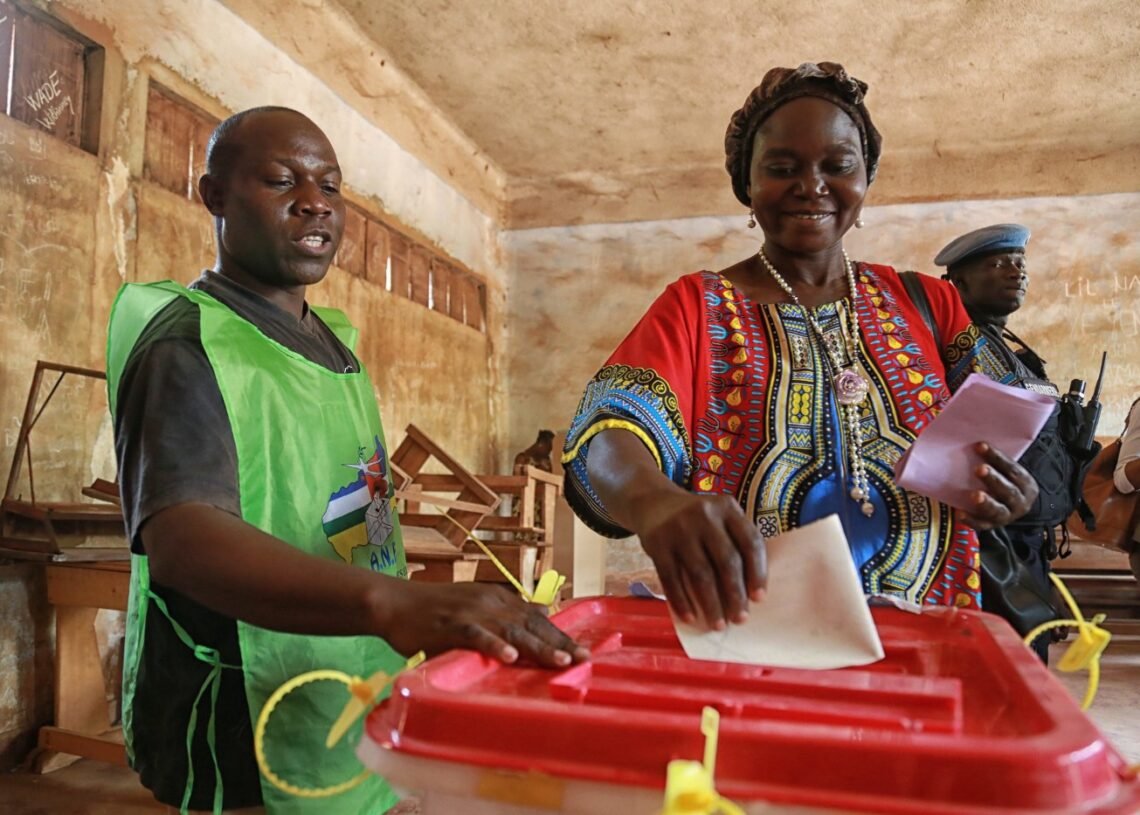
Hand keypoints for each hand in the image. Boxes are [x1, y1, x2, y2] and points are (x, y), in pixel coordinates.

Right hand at [381, 581, 589, 668]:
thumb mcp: (476, 606)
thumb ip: (506, 613)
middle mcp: (490, 602)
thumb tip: (539, 612)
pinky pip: (477, 635)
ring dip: (537, 646)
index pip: (536, 617)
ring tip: (559, 662)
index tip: (584, 652)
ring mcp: (471, 611)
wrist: (394, 603)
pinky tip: (510, 657)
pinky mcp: (451, 624)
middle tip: (584, 659)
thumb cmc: (435, 610)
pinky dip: (494, 645)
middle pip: (531, 624)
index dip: (561, 634)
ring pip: (511, 630)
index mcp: (498, 598)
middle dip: (559, 642)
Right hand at [630, 490, 766, 629]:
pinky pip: (671, 578)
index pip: (750, 542)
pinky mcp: (657, 543)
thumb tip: (749, 592)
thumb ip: (735, 542)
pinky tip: (691, 617)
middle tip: (740, 619)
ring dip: (711, 604)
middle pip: (726, 560)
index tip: (759, 599)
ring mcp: (679, 529)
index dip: (757, 572)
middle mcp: (704, 515)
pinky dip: (682, 601)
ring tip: (718, 624)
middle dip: (735, 594)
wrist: (654, 503)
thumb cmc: (697, 520)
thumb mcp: (719, 518)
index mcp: (727, 508)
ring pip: (700, 573)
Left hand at [957, 442, 1038, 530]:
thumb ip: (996, 462)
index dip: (997, 458)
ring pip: (998, 511)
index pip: (1012, 470)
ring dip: (986, 502)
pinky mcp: (992, 526)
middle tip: (979, 469)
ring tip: (974, 495)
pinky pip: (982, 525)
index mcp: (1026, 484)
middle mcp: (1020, 502)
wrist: (1012, 507)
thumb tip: (975, 443)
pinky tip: (960, 514)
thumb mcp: (1007, 472)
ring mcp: (1007, 516)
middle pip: (1008, 491)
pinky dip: (971, 520)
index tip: (980, 446)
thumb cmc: (1005, 482)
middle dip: (993, 479)